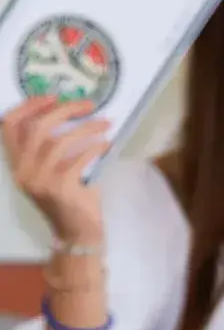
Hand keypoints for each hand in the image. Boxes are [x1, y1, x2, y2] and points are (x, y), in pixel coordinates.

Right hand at [1, 97, 112, 246]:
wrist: (77, 233)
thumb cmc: (70, 198)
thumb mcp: (52, 171)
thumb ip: (51, 148)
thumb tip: (72, 112)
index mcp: (17, 164)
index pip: (9, 126)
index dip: (28, 106)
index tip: (52, 96)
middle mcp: (23, 171)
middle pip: (36, 129)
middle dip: (64, 111)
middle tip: (88, 104)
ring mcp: (40, 181)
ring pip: (58, 141)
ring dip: (86, 127)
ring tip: (105, 123)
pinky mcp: (60, 189)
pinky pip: (78, 158)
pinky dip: (95, 146)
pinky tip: (107, 143)